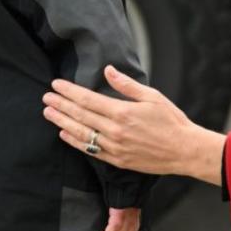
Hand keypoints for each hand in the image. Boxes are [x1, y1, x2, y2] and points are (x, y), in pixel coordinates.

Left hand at [42, 65, 225, 183]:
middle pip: (80, 115)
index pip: (88, 99)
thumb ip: (126, 85)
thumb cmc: (172, 121)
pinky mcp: (118, 160)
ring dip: (62, 122)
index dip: (69, 91)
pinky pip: (91, 150)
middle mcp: (115, 131)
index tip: (56, 84)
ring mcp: (115, 147)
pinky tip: (64, 134)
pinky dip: (75, 142)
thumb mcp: (152, 97)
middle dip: (60, 105)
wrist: (185, 151)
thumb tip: (108, 70)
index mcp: (123, 112)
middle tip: (45, 98)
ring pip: (82, 133)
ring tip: (48, 114)